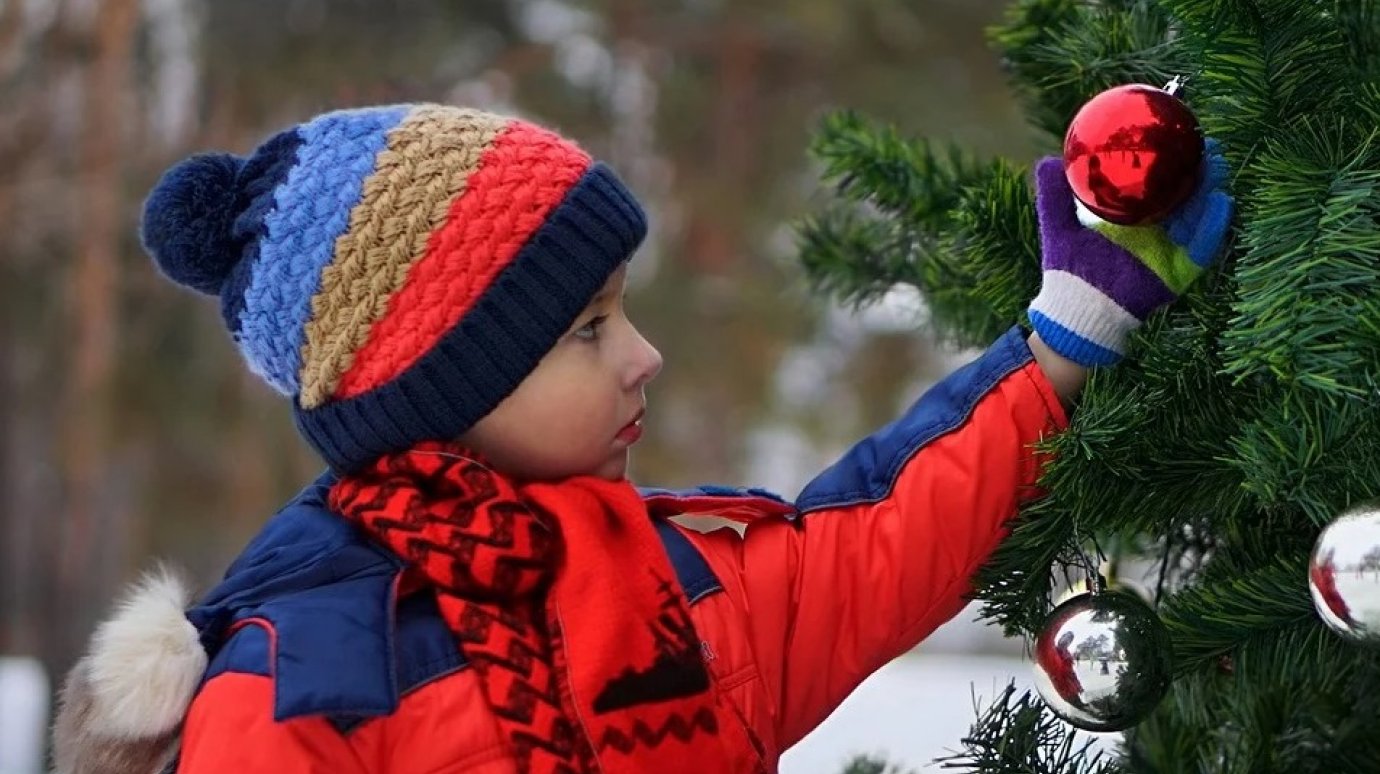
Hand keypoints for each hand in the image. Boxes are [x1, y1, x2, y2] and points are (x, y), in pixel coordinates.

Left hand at [1027, 139, 1233, 367]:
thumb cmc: (1067, 272)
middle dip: (1200, 172)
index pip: (1159, 187)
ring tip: (1216, 164)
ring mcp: (1168, 252)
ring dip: (1210, 190)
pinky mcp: (1176, 273)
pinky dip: (1212, 226)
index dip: (1172, 164)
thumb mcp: (1059, 226)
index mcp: (1131, 220)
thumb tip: (1049, 160)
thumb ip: (1055, 195)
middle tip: (1208, 145)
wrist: (1073, 312)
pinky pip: (1202, 249)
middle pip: (1185, 197)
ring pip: (1198, 217)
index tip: (1179, 137)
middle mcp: (1154, 233)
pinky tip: (1222, 202)